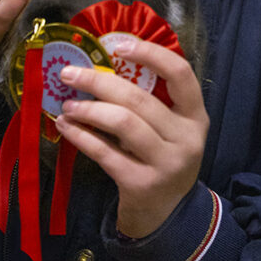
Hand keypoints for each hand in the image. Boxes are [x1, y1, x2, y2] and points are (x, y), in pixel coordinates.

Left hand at [54, 39, 208, 237]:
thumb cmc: (160, 158)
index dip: (150, 54)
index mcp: (195, 116)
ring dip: (88, 110)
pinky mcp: (141, 184)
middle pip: (139, 98)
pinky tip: (65, 127)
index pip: (180, 73)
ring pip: (122, 123)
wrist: (165, 215)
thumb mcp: (167, 129)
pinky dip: (80, 136)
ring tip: (67, 105)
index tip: (119, 45)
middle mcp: (186, 138)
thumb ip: (146, 101)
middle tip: (68, 74)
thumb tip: (98, 66)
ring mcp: (166, 163)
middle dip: (98, 81)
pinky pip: (105, 152)